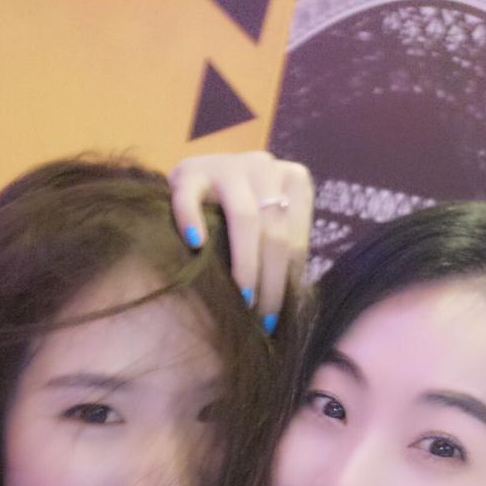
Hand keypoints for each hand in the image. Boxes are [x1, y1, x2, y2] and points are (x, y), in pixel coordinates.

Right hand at [169, 150, 313, 331]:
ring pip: (245, 217)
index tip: (274, 320)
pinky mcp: (190, 170)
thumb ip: (282, 253)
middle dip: (269, 282)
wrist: (197, 181)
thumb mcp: (268, 228)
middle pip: (274, 232)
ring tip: (240, 298)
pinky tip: (196, 246)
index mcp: (294, 180)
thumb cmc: (237, 216)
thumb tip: (291, 307)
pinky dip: (193, 221)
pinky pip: (191, 199)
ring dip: (245, 264)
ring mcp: (227, 165)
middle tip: (258, 320)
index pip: (295, 240)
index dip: (287, 283)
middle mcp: (265, 166)